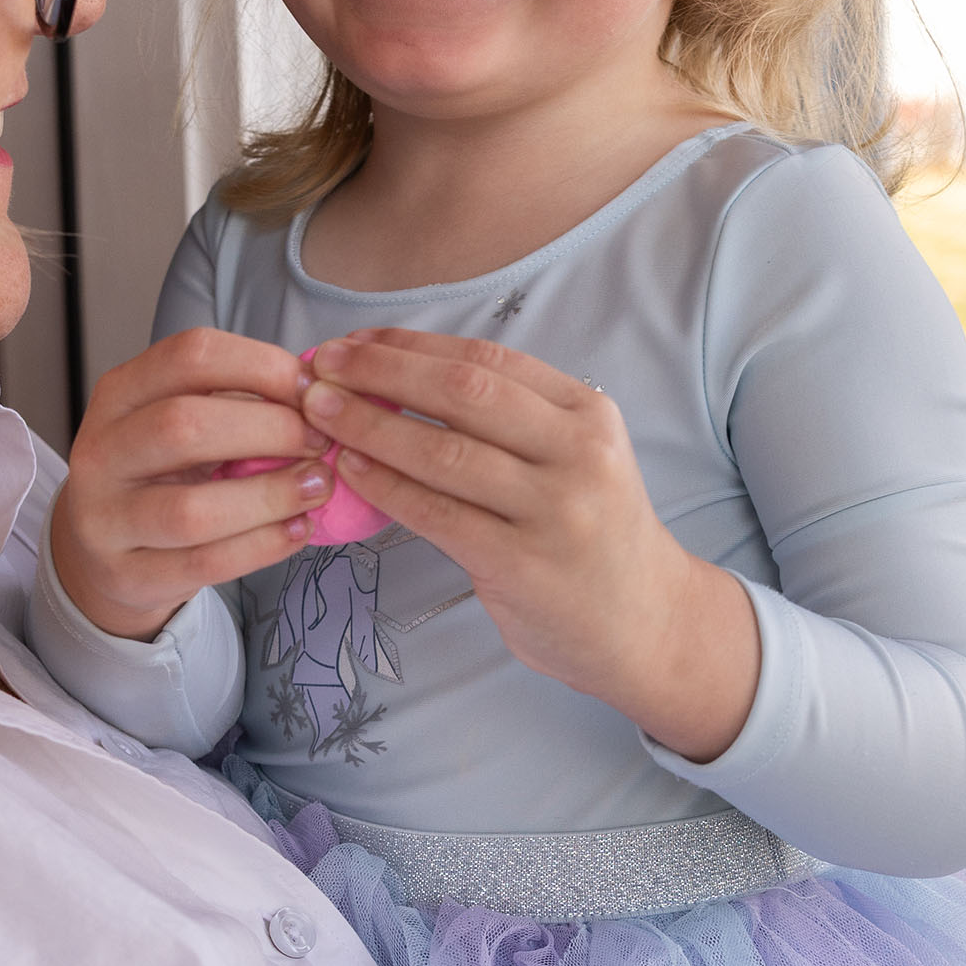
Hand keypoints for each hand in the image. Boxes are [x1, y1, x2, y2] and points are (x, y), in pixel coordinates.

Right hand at [49, 330, 324, 640]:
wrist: (104, 553)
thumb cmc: (162, 475)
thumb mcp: (183, 422)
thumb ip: (238, 403)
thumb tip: (319, 396)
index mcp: (119, 394)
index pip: (189, 356)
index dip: (261, 366)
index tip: (312, 389)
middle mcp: (101, 451)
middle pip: (184, 426)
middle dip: (270, 430)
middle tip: (319, 442)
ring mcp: (106, 519)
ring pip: (192, 510)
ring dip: (270, 497)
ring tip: (316, 487)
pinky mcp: (125, 574)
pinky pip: (204, 563)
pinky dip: (262, 546)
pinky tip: (296, 529)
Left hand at [299, 329, 760, 759]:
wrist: (646, 624)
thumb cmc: (593, 533)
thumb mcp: (575, 456)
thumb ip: (511, 420)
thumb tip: (397, 377)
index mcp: (588, 413)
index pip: (487, 358)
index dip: (411, 345)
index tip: (356, 341)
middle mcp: (578, 453)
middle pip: (463, 391)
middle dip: (382, 372)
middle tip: (322, 367)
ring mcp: (553, 510)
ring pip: (444, 452)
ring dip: (370, 425)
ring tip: (319, 412)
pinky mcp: (521, 564)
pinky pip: (437, 514)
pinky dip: (386, 487)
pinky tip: (350, 470)